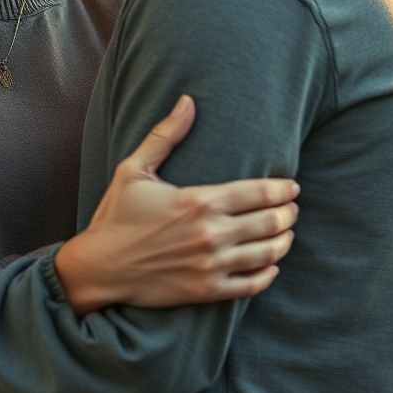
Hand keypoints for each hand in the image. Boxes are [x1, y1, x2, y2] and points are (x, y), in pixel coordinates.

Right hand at [53, 96, 298, 316]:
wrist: (100, 267)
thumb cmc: (116, 215)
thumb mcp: (134, 170)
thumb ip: (165, 135)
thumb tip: (187, 101)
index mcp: (199, 201)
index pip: (260, 192)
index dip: (283, 189)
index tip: (292, 187)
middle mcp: (211, 233)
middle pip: (271, 222)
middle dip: (288, 213)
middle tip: (292, 208)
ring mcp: (211, 264)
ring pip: (268, 254)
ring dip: (283, 241)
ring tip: (286, 233)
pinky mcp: (206, 290)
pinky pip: (251, 285)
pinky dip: (267, 274)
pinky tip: (270, 266)